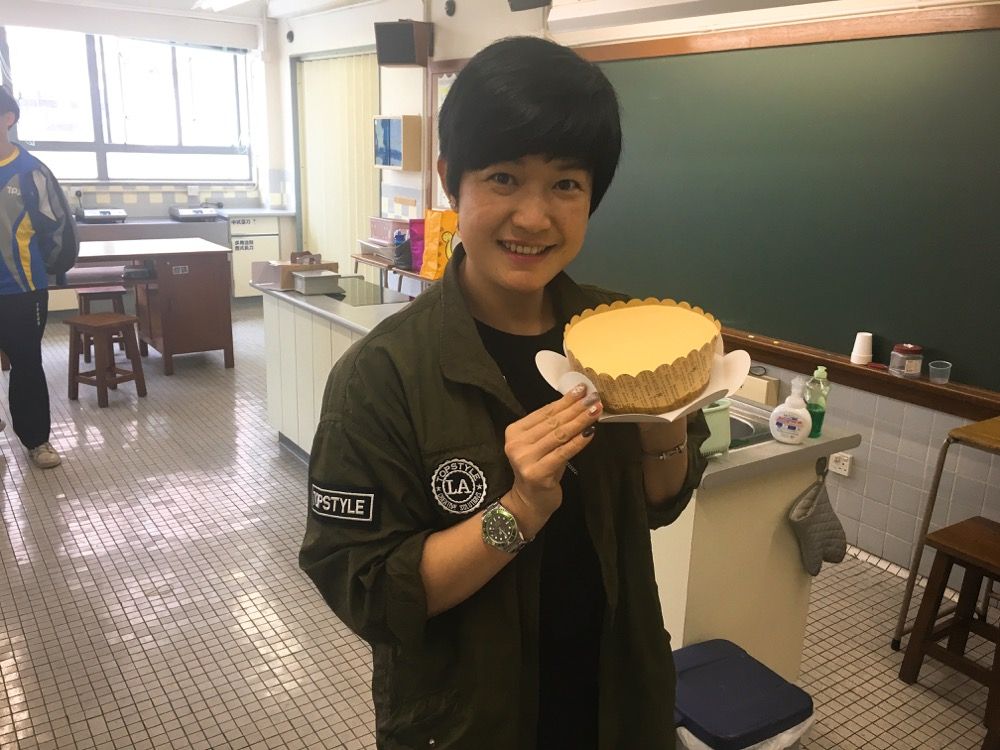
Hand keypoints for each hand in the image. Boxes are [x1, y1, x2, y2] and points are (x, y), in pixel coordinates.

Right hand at [502, 384, 601, 536]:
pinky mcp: (537, 472)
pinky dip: (578, 441)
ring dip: (580, 420)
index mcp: (514, 431)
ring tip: (596, 409)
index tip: (582, 388)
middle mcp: (516, 443)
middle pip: (553, 421)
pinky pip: (563, 452)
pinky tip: (590, 432)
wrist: (530, 502)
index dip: (565, 400)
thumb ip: (552, 427)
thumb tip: (578, 402)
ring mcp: (525, 458)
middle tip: (594, 397)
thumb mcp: (541, 445)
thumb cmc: (540, 469)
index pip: (544, 412)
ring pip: (559, 435)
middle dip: (576, 407)